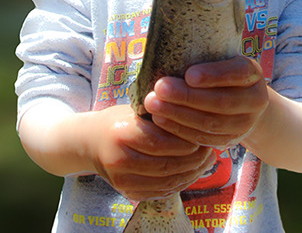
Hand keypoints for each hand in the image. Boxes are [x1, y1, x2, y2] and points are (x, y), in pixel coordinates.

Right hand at [88, 104, 215, 200]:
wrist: (90, 142)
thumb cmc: (120, 120)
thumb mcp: (137, 109)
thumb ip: (163, 115)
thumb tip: (199, 118)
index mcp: (122, 134)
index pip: (163, 142)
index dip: (187, 141)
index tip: (204, 134)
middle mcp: (120, 159)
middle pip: (168, 165)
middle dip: (195, 159)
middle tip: (211, 149)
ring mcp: (122, 180)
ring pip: (168, 182)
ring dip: (192, 173)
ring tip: (206, 160)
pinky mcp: (128, 192)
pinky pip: (162, 191)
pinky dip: (181, 182)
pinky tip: (192, 171)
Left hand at [143, 56, 269, 148]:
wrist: (244, 101)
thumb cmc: (222, 70)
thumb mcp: (222, 57)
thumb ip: (204, 54)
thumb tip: (170, 42)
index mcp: (253, 73)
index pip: (237, 73)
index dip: (213, 75)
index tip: (188, 74)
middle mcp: (255, 100)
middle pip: (221, 102)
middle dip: (187, 97)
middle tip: (159, 88)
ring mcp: (245, 124)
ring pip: (210, 123)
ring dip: (178, 115)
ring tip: (153, 104)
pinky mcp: (229, 140)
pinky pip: (203, 139)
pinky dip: (180, 130)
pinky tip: (160, 120)